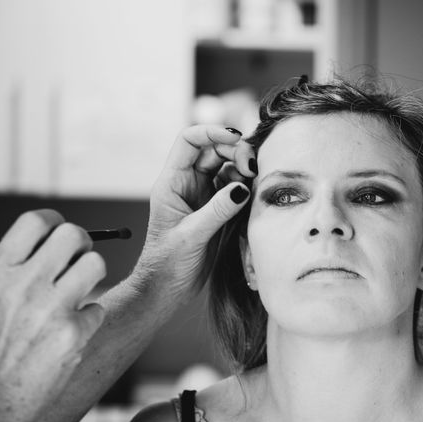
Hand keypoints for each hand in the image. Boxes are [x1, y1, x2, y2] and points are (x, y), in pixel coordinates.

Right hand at [0, 209, 105, 421]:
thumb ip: (17, 265)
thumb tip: (55, 234)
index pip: (36, 221)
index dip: (55, 220)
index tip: (60, 230)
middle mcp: (23, 286)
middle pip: (73, 235)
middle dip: (83, 243)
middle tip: (79, 257)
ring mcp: (50, 310)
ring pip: (96, 264)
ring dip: (92, 276)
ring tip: (77, 292)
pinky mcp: (73, 334)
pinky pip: (98, 308)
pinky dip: (89, 318)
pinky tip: (69, 332)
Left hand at [135, 125, 254, 303]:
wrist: (168, 289)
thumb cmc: (167, 264)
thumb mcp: (191, 236)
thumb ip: (216, 211)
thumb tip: (242, 188)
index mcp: (172, 182)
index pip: (190, 141)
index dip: (212, 132)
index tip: (235, 137)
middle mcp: (188, 184)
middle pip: (214, 151)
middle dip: (235, 151)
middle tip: (252, 167)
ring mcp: (204, 196)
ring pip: (227, 167)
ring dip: (243, 168)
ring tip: (255, 180)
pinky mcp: (217, 210)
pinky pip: (235, 188)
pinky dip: (247, 186)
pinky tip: (254, 193)